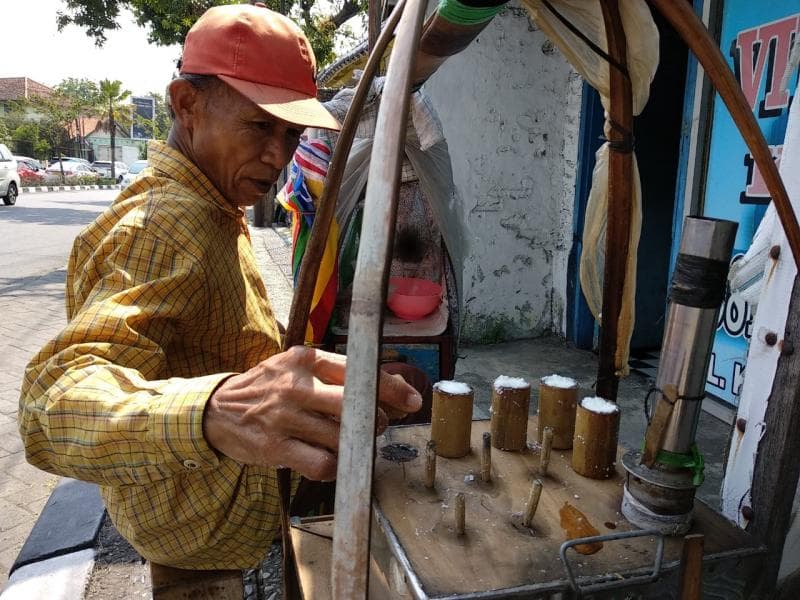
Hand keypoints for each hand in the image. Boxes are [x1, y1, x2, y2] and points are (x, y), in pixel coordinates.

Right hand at [203, 346, 421, 480]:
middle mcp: (296, 385)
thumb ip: (334, 374)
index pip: (359, 371)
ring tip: (347, 445)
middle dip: (376, 421)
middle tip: (375, 427)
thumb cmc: (267, 388)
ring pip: (342, 437)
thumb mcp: (295, 366)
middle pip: (355, 405)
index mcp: (306, 360)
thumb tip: (385, 390)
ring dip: (354, 446)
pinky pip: (321, 463)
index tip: (412, 400)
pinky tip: (328, 463)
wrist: (217, 410)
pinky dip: (333, 468)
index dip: (391, 387)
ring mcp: (284, 416)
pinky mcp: (275, 446)